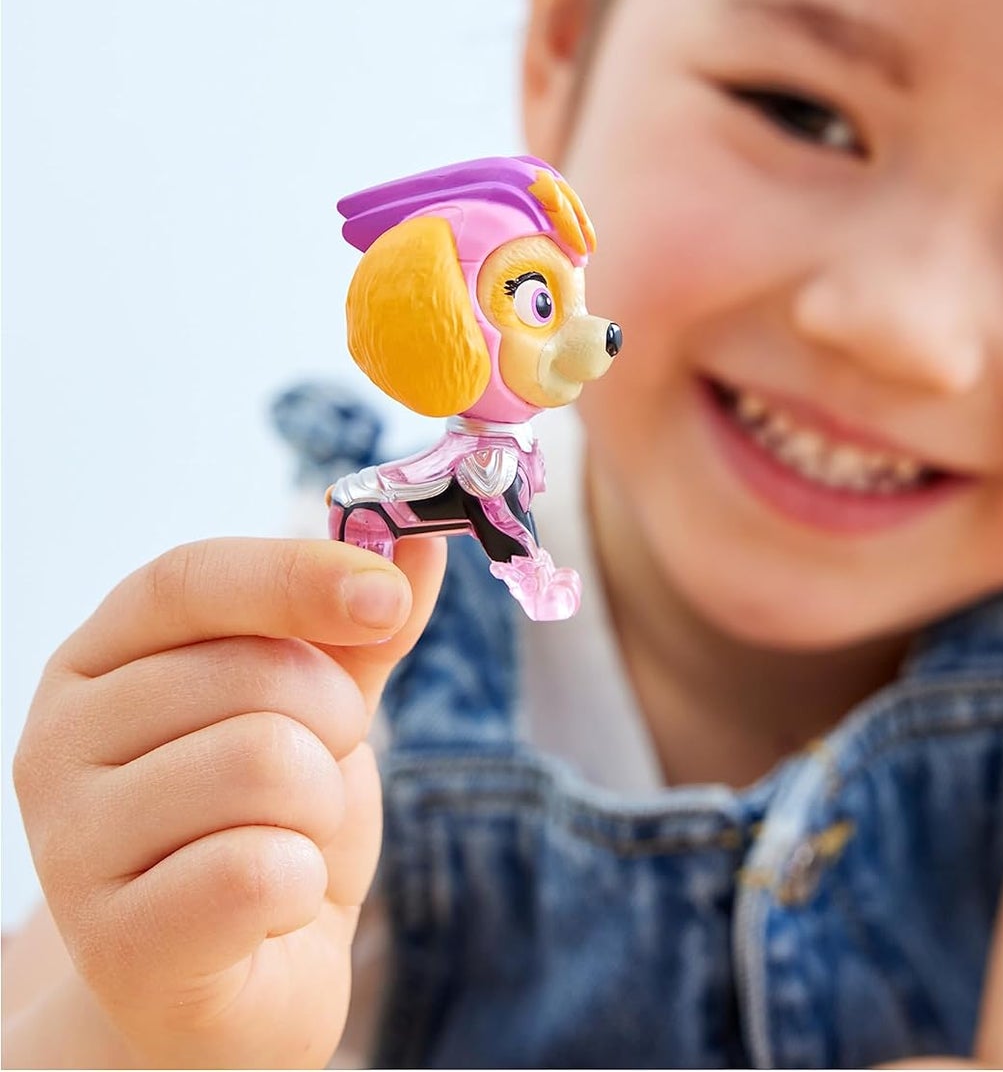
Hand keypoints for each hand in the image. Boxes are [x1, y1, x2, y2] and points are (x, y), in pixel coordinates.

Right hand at [11, 535, 445, 1068]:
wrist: (242, 980)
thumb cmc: (273, 821)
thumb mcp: (323, 706)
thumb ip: (364, 626)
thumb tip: (422, 541)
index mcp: (103, 657)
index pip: (191, 578)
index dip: (298, 575)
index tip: (388, 597)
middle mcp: (60, 738)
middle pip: (253, 673)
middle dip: (333, 724)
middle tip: (314, 775)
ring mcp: (71, 844)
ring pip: (265, 763)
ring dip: (319, 807)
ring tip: (285, 841)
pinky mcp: (112, 944)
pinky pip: (257, 870)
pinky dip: (300, 884)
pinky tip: (267, 908)